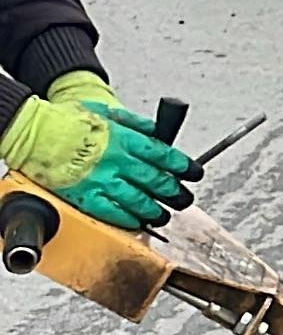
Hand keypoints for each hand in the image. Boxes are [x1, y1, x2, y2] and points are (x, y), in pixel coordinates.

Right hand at [1, 82, 194, 233]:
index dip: (183, 167)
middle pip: (157, 181)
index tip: (194, 173)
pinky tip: (138, 222)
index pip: (164, 156)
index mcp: (125, 139)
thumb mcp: (108, 112)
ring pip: (140, 201)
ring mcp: (103, 181)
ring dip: (155, 210)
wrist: (37, 133)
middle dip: (175, 192)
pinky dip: (129, 220)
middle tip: (183, 198)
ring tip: (162, 213)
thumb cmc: (69, 122)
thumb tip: (157, 132)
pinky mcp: (87, 197)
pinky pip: (114, 213)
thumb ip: (135, 124)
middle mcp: (118, 161)